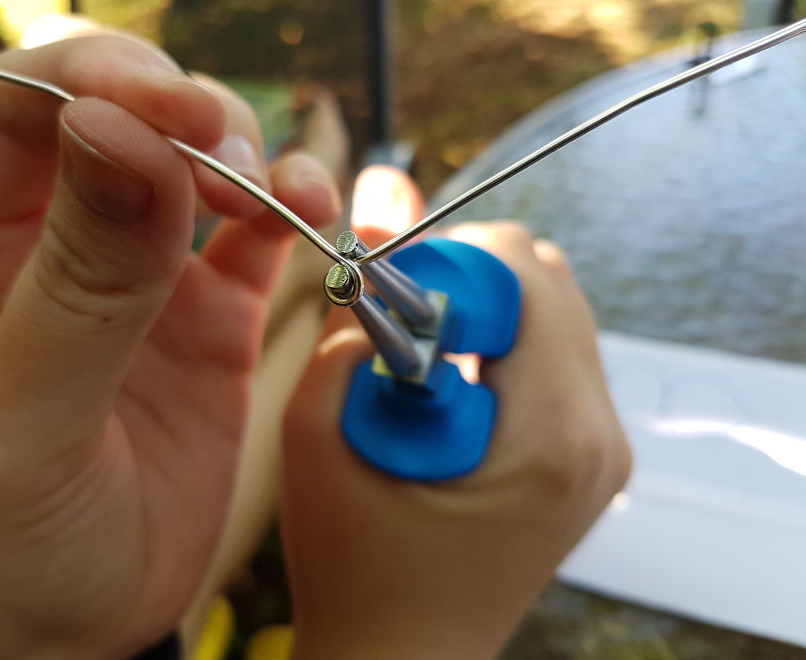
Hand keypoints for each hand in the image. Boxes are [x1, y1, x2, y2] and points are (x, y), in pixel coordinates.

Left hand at [0, 34, 338, 658]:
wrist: (69, 626)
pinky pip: (260, 243)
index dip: (105, 85)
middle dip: (194, 124)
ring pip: (203, 172)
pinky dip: (297, 219)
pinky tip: (318, 219)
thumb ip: (78, 286)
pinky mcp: (209, 320)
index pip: (24, 113)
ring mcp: (141, 278)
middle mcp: (52, 243)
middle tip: (238, 170)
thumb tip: (121, 132)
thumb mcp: (18, 425)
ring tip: (291, 196)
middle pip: (130, 122)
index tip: (178, 111)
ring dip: (256, 162)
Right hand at [281, 170, 629, 659]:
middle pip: (548, 279)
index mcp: (551, 435)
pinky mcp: (589, 452)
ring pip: (553, 308)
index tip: (392, 302)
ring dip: (480, 314)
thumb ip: (349, 324)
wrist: (403, 656)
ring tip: (422, 369)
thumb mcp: (321, 438)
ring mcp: (604, 446)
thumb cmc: (357, 568)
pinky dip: (498, 346)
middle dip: (465, 282)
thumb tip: (381, 213)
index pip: (522, 270)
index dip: (444, 264)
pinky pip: (554, 352)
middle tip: (402, 330)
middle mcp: (599, 435)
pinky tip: (452, 391)